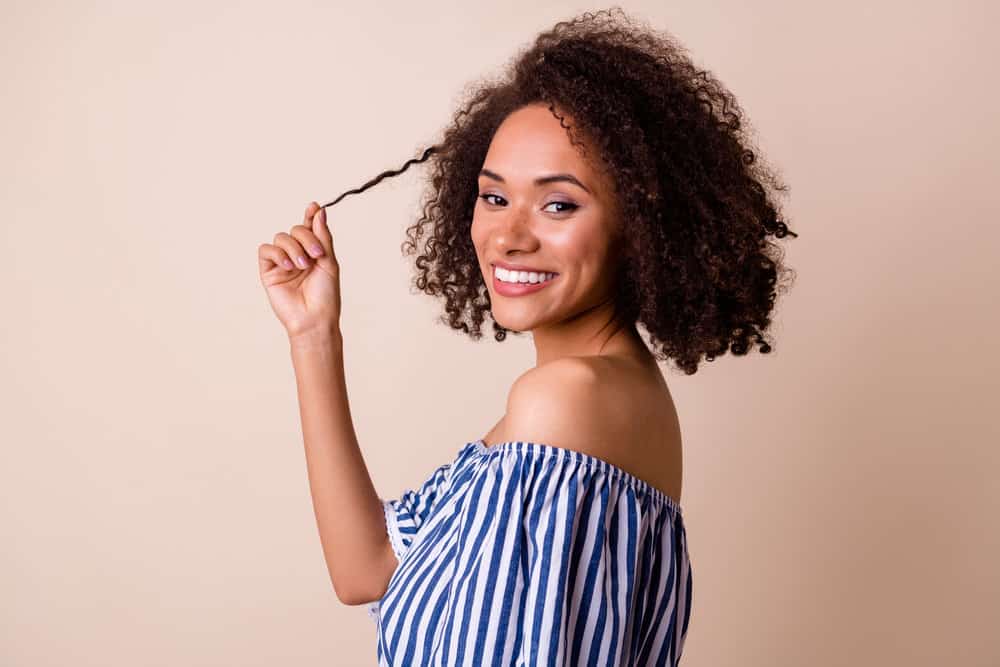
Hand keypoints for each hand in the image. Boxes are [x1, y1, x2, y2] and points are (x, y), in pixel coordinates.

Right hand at [258, 202, 341, 338]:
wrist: (314, 318)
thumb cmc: (325, 295)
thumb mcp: (329, 262)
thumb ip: (323, 236)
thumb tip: (319, 211)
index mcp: (313, 252)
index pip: (309, 228)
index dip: (310, 215)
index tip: (314, 206)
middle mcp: (297, 254)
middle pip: (295, 230)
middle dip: (307, 238)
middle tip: (317, 255)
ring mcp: (282, 262)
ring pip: (281, 237)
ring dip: (294, 248)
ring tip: (303, 266)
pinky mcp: (268, 271)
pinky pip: (266, 250)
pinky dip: (278, 254)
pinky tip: (289, 266)